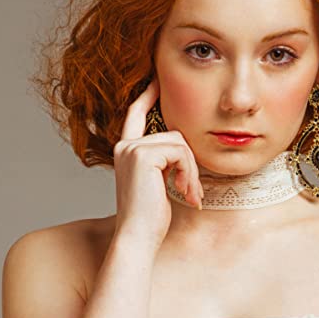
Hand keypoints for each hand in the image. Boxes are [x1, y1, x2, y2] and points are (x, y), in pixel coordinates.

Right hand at [112, 75, 203, 251]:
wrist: (137, 237)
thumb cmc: (149, 218)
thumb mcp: (156, 185)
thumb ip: (163, 164)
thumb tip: (182, 151)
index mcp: (126, 151)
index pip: (136, 113)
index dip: (148, 95)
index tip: (158, 80)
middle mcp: (125, 145)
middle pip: (173, 134)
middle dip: (189, 165)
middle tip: (192, 192)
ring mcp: (132, 148)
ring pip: (180, 143)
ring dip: (191, 172)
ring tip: (188, 195)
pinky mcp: (143, 155)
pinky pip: (180, 152)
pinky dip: (188, 173)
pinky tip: (183, 192)